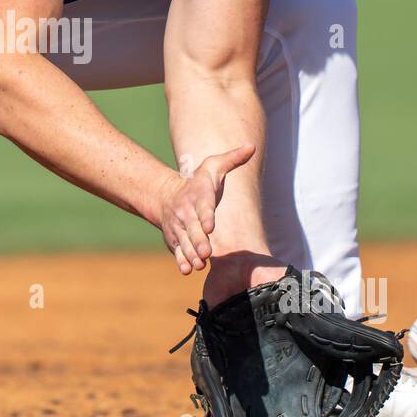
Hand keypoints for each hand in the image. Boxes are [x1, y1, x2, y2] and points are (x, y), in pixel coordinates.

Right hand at [155, 143, 255, 274]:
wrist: (165, 196)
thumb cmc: (197, 183)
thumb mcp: (213, 166)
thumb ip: (232, 159)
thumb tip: (250, 147)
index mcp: (197, 196)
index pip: (203, 206)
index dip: (205, 216)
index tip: (209, 226)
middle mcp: (186, 213)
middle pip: (193, 229)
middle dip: (198, 241)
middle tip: (206, 252)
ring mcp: (179, 228)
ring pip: (185, 243)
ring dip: (191, 254)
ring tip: (198, 265)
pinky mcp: (175, 240)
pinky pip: (177, 251)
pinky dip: (181, 261)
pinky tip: (186, 270)